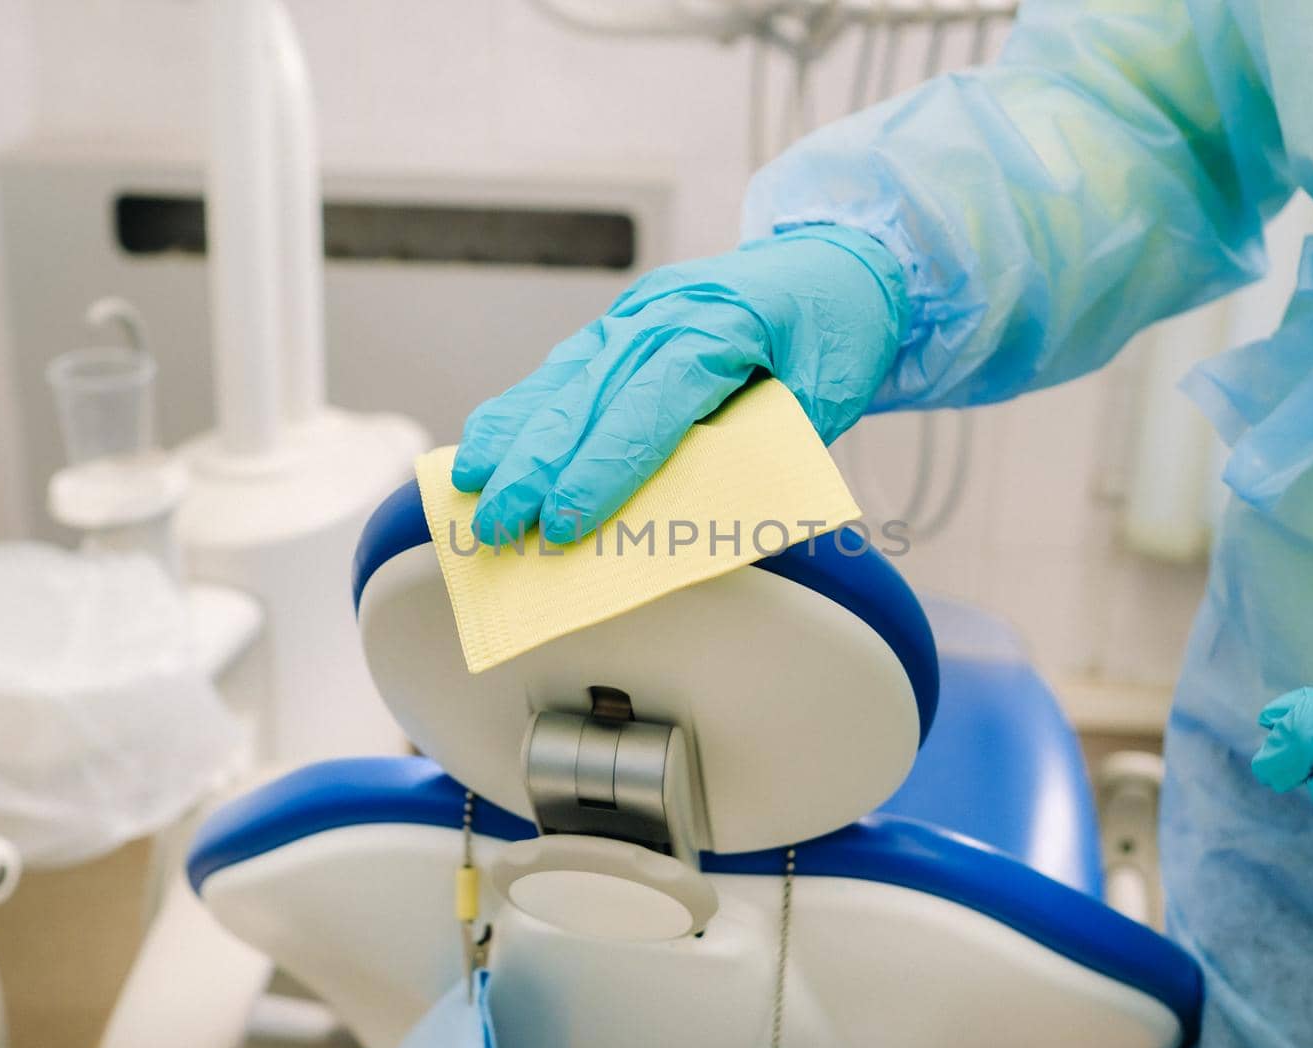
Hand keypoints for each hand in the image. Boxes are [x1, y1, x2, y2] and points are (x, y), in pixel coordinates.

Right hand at [451, 224, 907, 544]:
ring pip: (562, 377)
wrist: (841, 255)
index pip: (649, 404)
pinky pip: (564, 368)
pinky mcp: (623, 323)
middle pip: (587, 393)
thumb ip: (767, 452)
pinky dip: (522, 408)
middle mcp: (665, 312)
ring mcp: (637, 312)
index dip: (602, 468)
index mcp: (722, 324)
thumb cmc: (839, 330)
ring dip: (513, 436)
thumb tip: (705, 520)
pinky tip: (487, 443)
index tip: (563, 521)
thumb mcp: (828, 398)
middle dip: (536, 465)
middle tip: (498, 526)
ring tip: (471, 486)